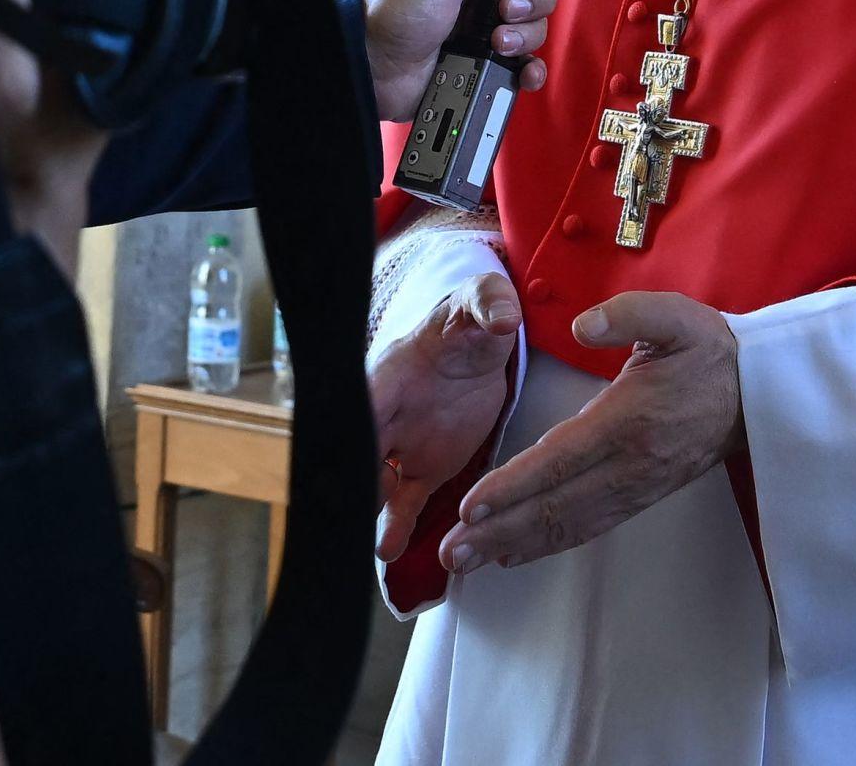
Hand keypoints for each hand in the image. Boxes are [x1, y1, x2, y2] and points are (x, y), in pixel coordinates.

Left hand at [359, 0, 570, 121]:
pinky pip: (523, 65)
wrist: (374, 68)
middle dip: (533, 0)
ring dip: (525, 36)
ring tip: (496, 44)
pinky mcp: (485, 63)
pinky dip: (529, 69)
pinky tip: (521, 70)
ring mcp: (484, 30)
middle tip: (505, 10)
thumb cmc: (392, 11)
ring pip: (534, 28)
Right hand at [371, 270, 524, 561]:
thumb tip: (504, 315)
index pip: (362, 403)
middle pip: (359, 453)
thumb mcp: (480, 302)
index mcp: (388, 372)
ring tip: (378, 546)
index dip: (355, 430)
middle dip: (355, 482)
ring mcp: (403, 445)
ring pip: (377, 485)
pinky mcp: (426, 467)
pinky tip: (390, 552)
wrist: (479, 344)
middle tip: (355, 512)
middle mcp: (385, 414)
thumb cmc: (469, 319)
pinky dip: (399, 525)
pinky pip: (406, 500)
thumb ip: (488, 305)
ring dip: (374, 512)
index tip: (351, 456)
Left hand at [437, 292, 738, 573]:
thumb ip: (628, 315)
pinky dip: (548, 545)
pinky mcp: (641, 497)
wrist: (757, 393)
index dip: (513, 486)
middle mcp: (629, 464)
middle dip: (498, 531)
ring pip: (568, 525)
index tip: (470, 505)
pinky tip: (515, 553)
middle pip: (555, 506)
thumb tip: (583, 326)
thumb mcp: (674, 316)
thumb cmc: (708, 350)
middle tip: (452, 553)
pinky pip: (589, 528)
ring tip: (468, 561)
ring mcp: (636, 488)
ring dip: (515, 545)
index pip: (560, 459)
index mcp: (628, 419)